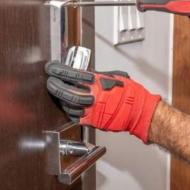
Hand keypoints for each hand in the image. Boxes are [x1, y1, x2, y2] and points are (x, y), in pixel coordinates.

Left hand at [44, 63, 160, 143]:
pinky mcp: (93, 121)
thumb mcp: (114, 76)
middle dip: (55, 85)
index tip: (52, 67)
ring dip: (59, 98)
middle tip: (49, 80)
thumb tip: (86, 72)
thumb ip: (98, 75)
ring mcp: (92, 110)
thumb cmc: (131, 94)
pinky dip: (68, 111)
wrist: (139, 111)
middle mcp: (94, 96)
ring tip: (56, 92)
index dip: (59, 70)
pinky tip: (66, 106)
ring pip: (68, 104)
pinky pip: (75, 117)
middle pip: (67, 90)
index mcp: (98, 82)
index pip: (72, 74)